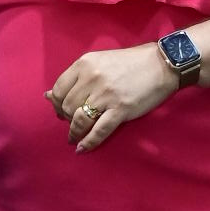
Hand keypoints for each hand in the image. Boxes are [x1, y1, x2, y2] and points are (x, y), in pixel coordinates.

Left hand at [45, 44, 179, 150]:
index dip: (57, 104)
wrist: (162, 64)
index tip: (61, 111)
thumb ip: (74, 78)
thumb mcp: (98, 62)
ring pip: (79, 120)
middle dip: (67, 118)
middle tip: (72, 123)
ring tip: (74, 138)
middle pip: (68, 107)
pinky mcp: (120, 110)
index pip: (59, 90)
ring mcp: (106, 95)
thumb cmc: (129, 63)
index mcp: (84, 64)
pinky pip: (98, 131)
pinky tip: (82, 148)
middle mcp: (92, 78)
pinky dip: (88, 142)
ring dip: (74, 132)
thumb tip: (47, 96)